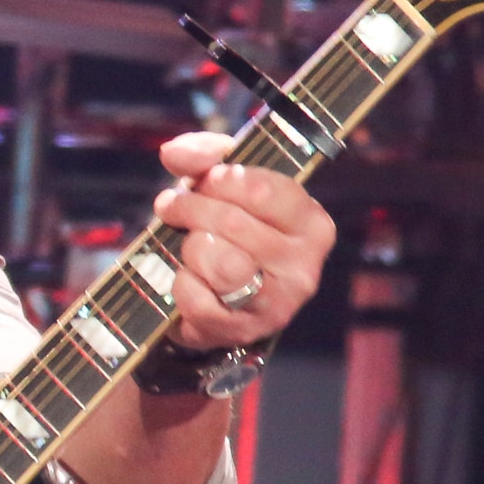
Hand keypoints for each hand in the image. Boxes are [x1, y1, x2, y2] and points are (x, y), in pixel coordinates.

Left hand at [151, 132, 336, 350]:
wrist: (222, 303)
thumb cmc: (230, 234)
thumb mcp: (227, 187)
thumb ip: (206, 158)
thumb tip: (174, 152)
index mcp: (312, 223)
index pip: (262, 189)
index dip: (221, 181)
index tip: (203, 181)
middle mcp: (303, 267)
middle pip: (232, 222)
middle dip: (191, 209)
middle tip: (172, 206)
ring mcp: (276, 304)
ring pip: (218, 262)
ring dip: (190, 248)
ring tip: (189, 246)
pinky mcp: (242, 332)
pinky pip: (197, 299)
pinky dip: (182, 285)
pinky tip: (190, 281)